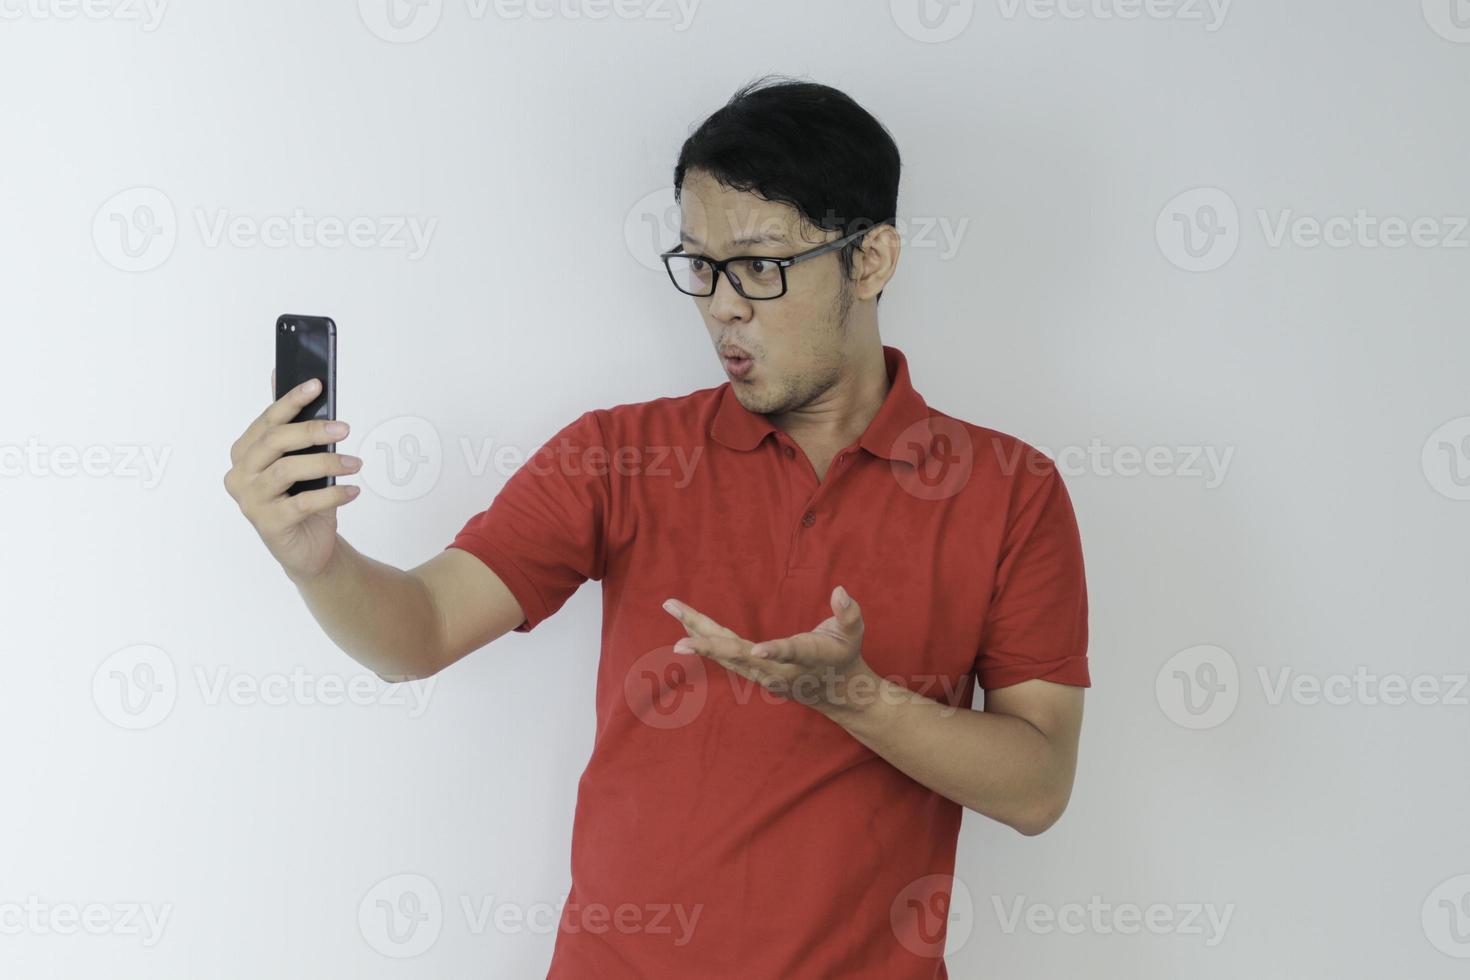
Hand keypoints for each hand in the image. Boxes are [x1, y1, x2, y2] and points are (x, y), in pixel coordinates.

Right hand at [222, 369, 361, 581]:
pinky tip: (352, 491)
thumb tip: (292, 379)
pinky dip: (333, 495)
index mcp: (244, 453)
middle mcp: (240, 475)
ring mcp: (251, 501)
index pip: (267, 421)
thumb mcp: (301, 460)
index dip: (291, 401)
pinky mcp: (269, 524)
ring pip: (287, 471)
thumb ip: (293, 426)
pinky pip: (303, 503)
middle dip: (311, 430)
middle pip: (274, 442)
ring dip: (326, 463)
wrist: (308, 547)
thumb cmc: (303, 498)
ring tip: (355, 463)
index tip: (316, 385)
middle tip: (344, 427)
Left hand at [660, 586, 874, 713]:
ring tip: (675, 610)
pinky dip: (704, 639)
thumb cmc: (845, 655)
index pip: (790, 654)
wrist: (837, 693)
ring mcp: (763, 674)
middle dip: (709, 646)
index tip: (756, 650)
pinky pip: (724, 655)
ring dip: (698, 635)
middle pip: (742, 657)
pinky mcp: (753, 672)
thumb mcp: (854, 633)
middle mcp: (779, 671)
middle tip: (678, 639)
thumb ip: (849, 614)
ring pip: (726, 654)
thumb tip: (840, 591)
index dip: (774, 651)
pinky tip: (686, 625)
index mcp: (807, 658)